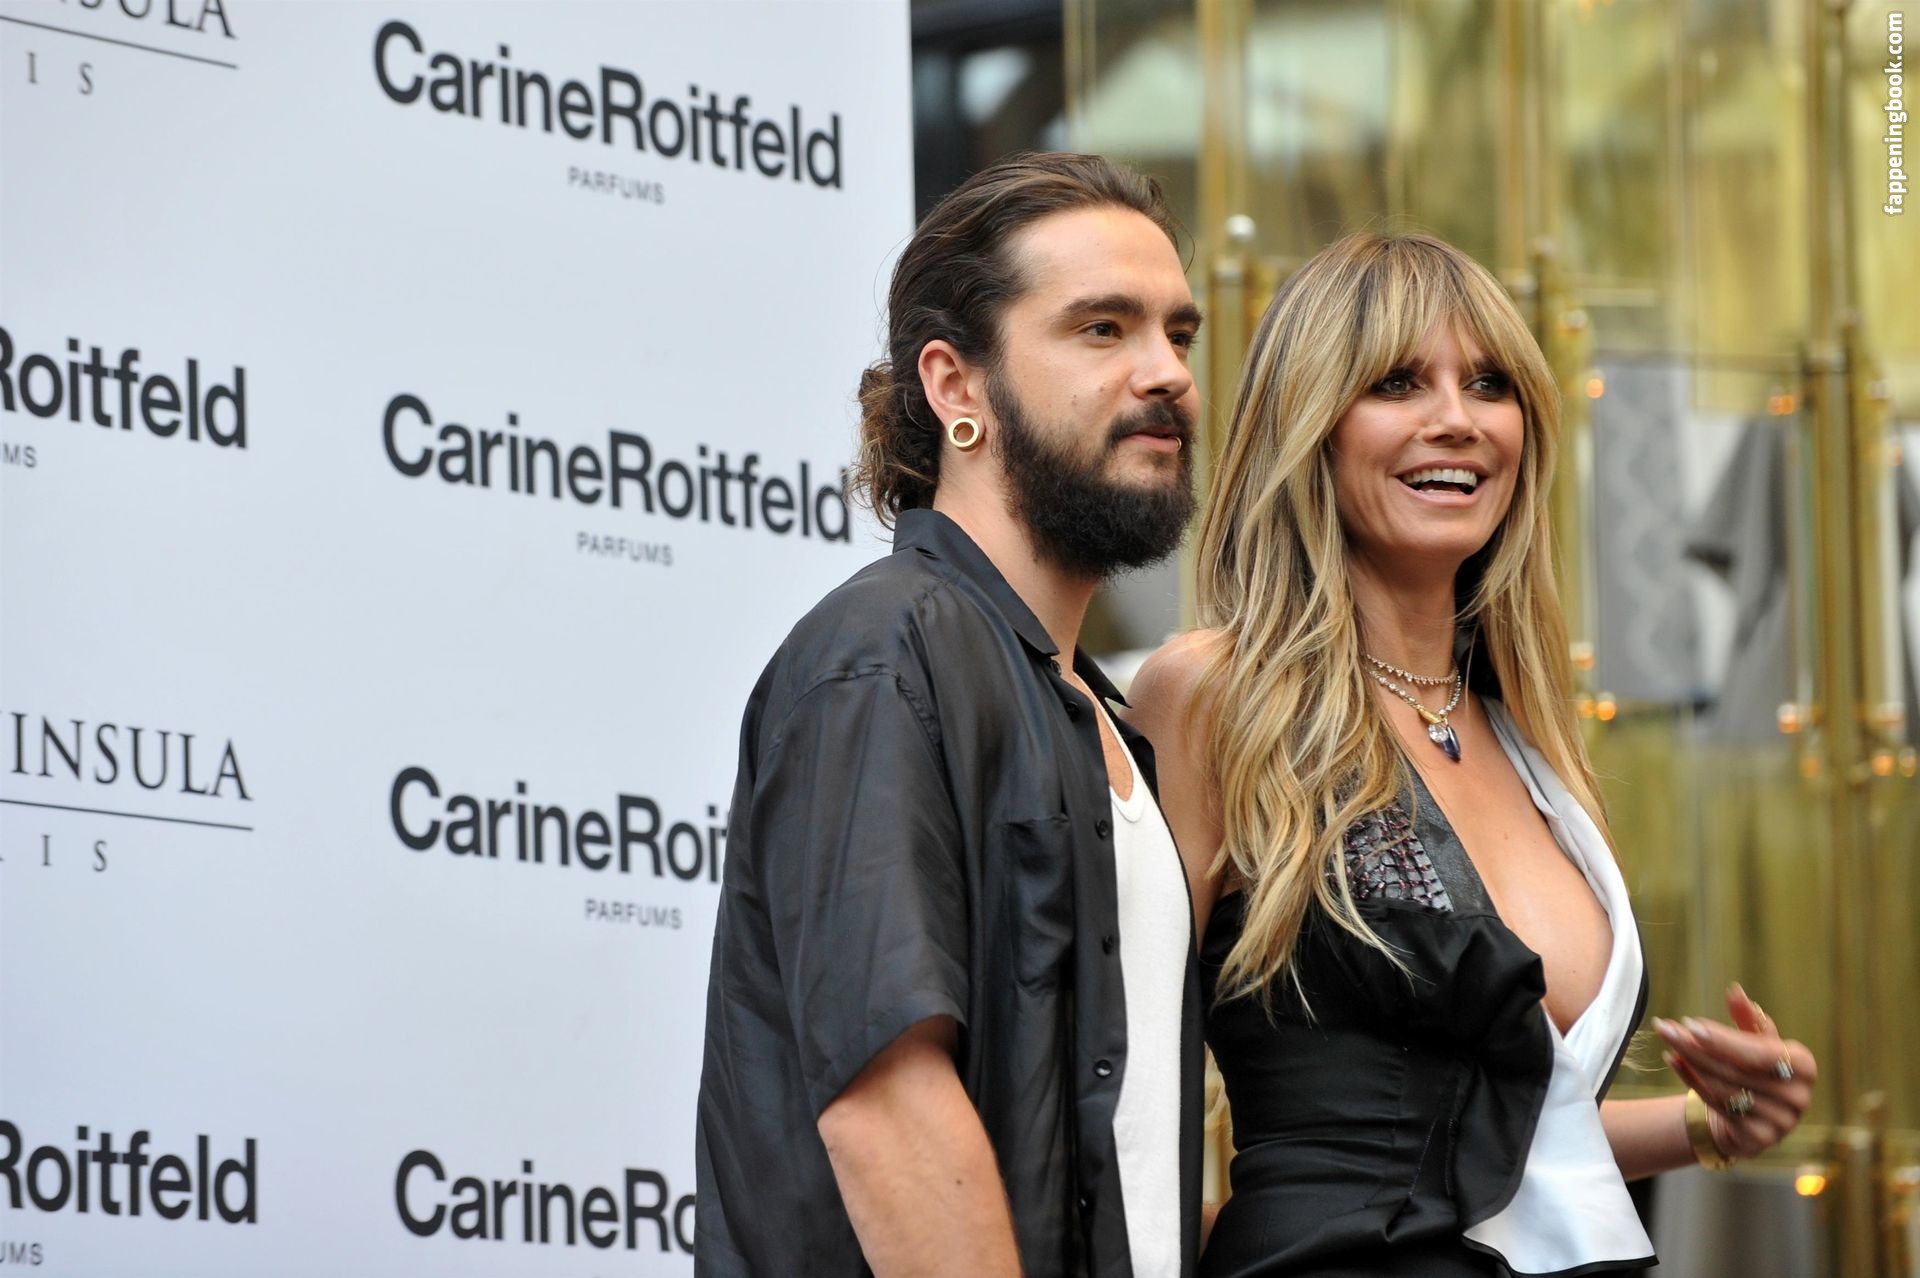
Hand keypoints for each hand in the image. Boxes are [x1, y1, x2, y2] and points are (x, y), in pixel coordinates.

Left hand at [1655, 984, 1817, 1160]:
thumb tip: (1735, 991)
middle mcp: (1798, 1096)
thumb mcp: (1757, 1042)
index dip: (1724, 1039)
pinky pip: (1717, 1106)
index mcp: (1804, 1066)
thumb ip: (1748, 1019)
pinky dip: (1691, 1082)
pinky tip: (1672, 1061)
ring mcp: (1780, 1121)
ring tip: (1667, 1041)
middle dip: (1695, 1047)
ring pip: (1722, 1088)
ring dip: (1689, 1063)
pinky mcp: (1759, 1138)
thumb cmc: (1756, 1069)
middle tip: (1664, 1028)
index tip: (1690, 1023)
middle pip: (1735, 1070)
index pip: (1759, 1052)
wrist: (1754, 1115)